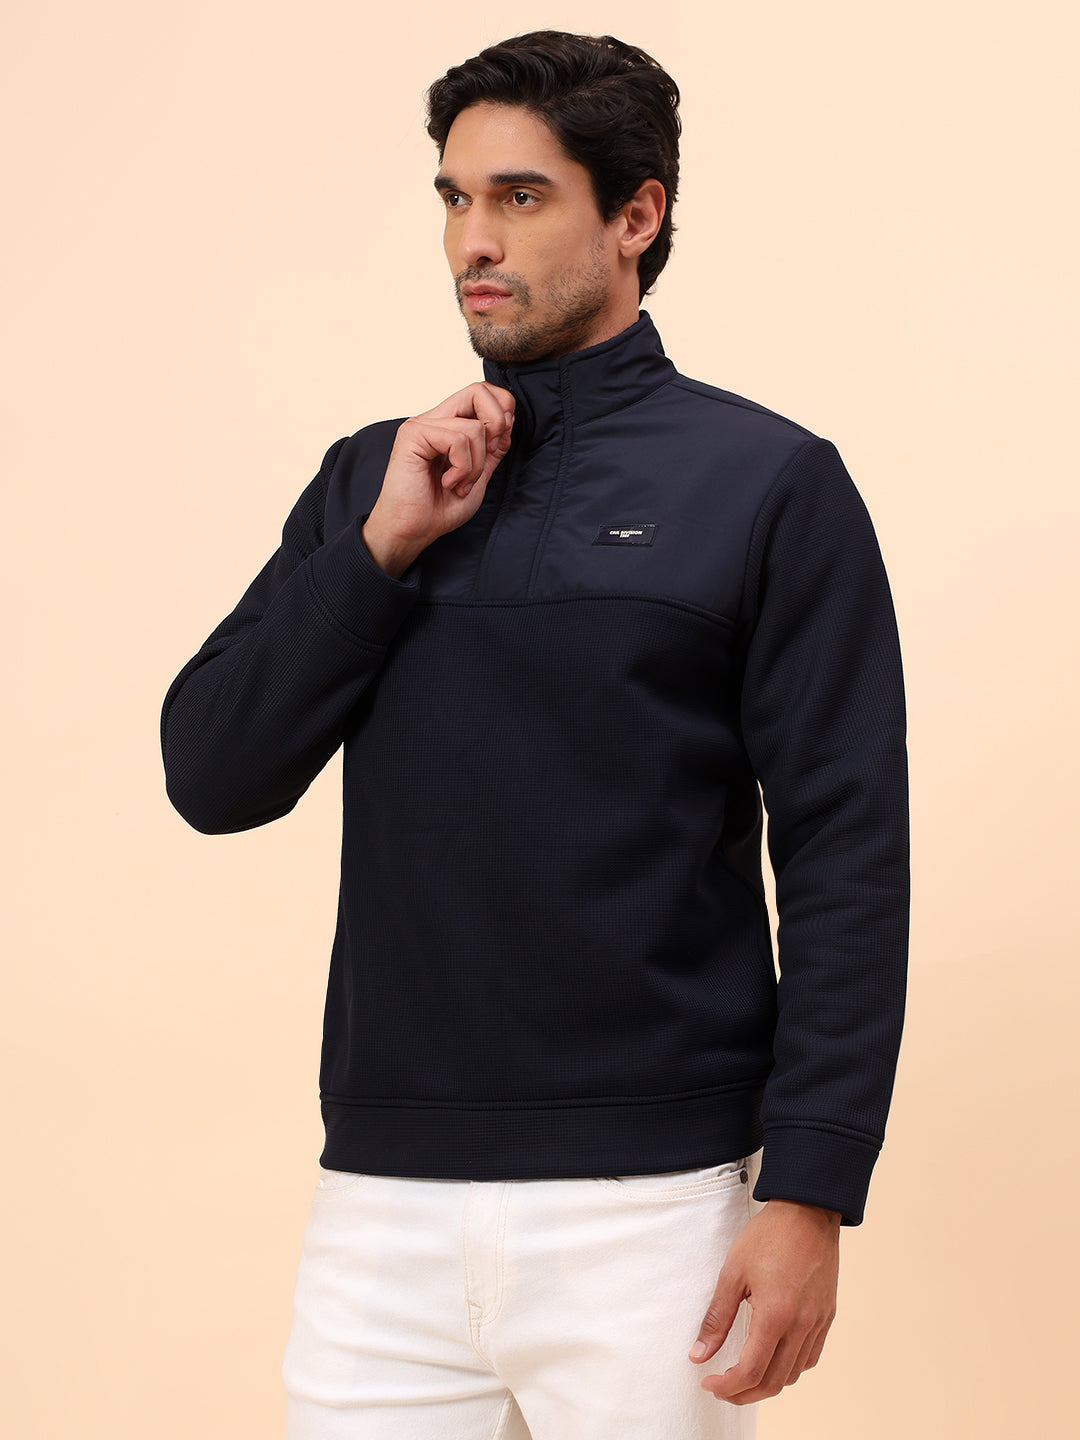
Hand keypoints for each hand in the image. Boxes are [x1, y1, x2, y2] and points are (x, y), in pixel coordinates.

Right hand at [362, 382, 514, 576]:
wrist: (412, 531)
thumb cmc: (438, 509)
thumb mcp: (478, 476)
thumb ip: (492, 449)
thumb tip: (509, 420)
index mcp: (449, 425)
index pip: (482, 392)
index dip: (501, 412)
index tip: (497, 445)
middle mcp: (435, 419)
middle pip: (479, 390)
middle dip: (496, 425)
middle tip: (486, 456)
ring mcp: (422, 425)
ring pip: (474, 427)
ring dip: (476, 465)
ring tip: (459, 484)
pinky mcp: (413, 435)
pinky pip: (458, 439)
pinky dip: (463, 468)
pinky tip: (449, 483)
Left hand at [689, 1198, 839, 1404]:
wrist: (808, 1211)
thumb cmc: (768, 1236)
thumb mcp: (733, 1272)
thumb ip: (716, 1318)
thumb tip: (699, 1354)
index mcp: (776, 1314)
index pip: (751, 1371)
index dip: (727, 1386)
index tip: (709, 1383)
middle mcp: (801, 1325)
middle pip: (773, 1382)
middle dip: (744, 1393)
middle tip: (722, 1388)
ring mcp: (818, 1322)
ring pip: (793, 1374)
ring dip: (767, 1383)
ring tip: (743, 1376)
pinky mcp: (827, 1316)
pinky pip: (810, 1357)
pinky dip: (789, 1367)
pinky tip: (772, 1357)